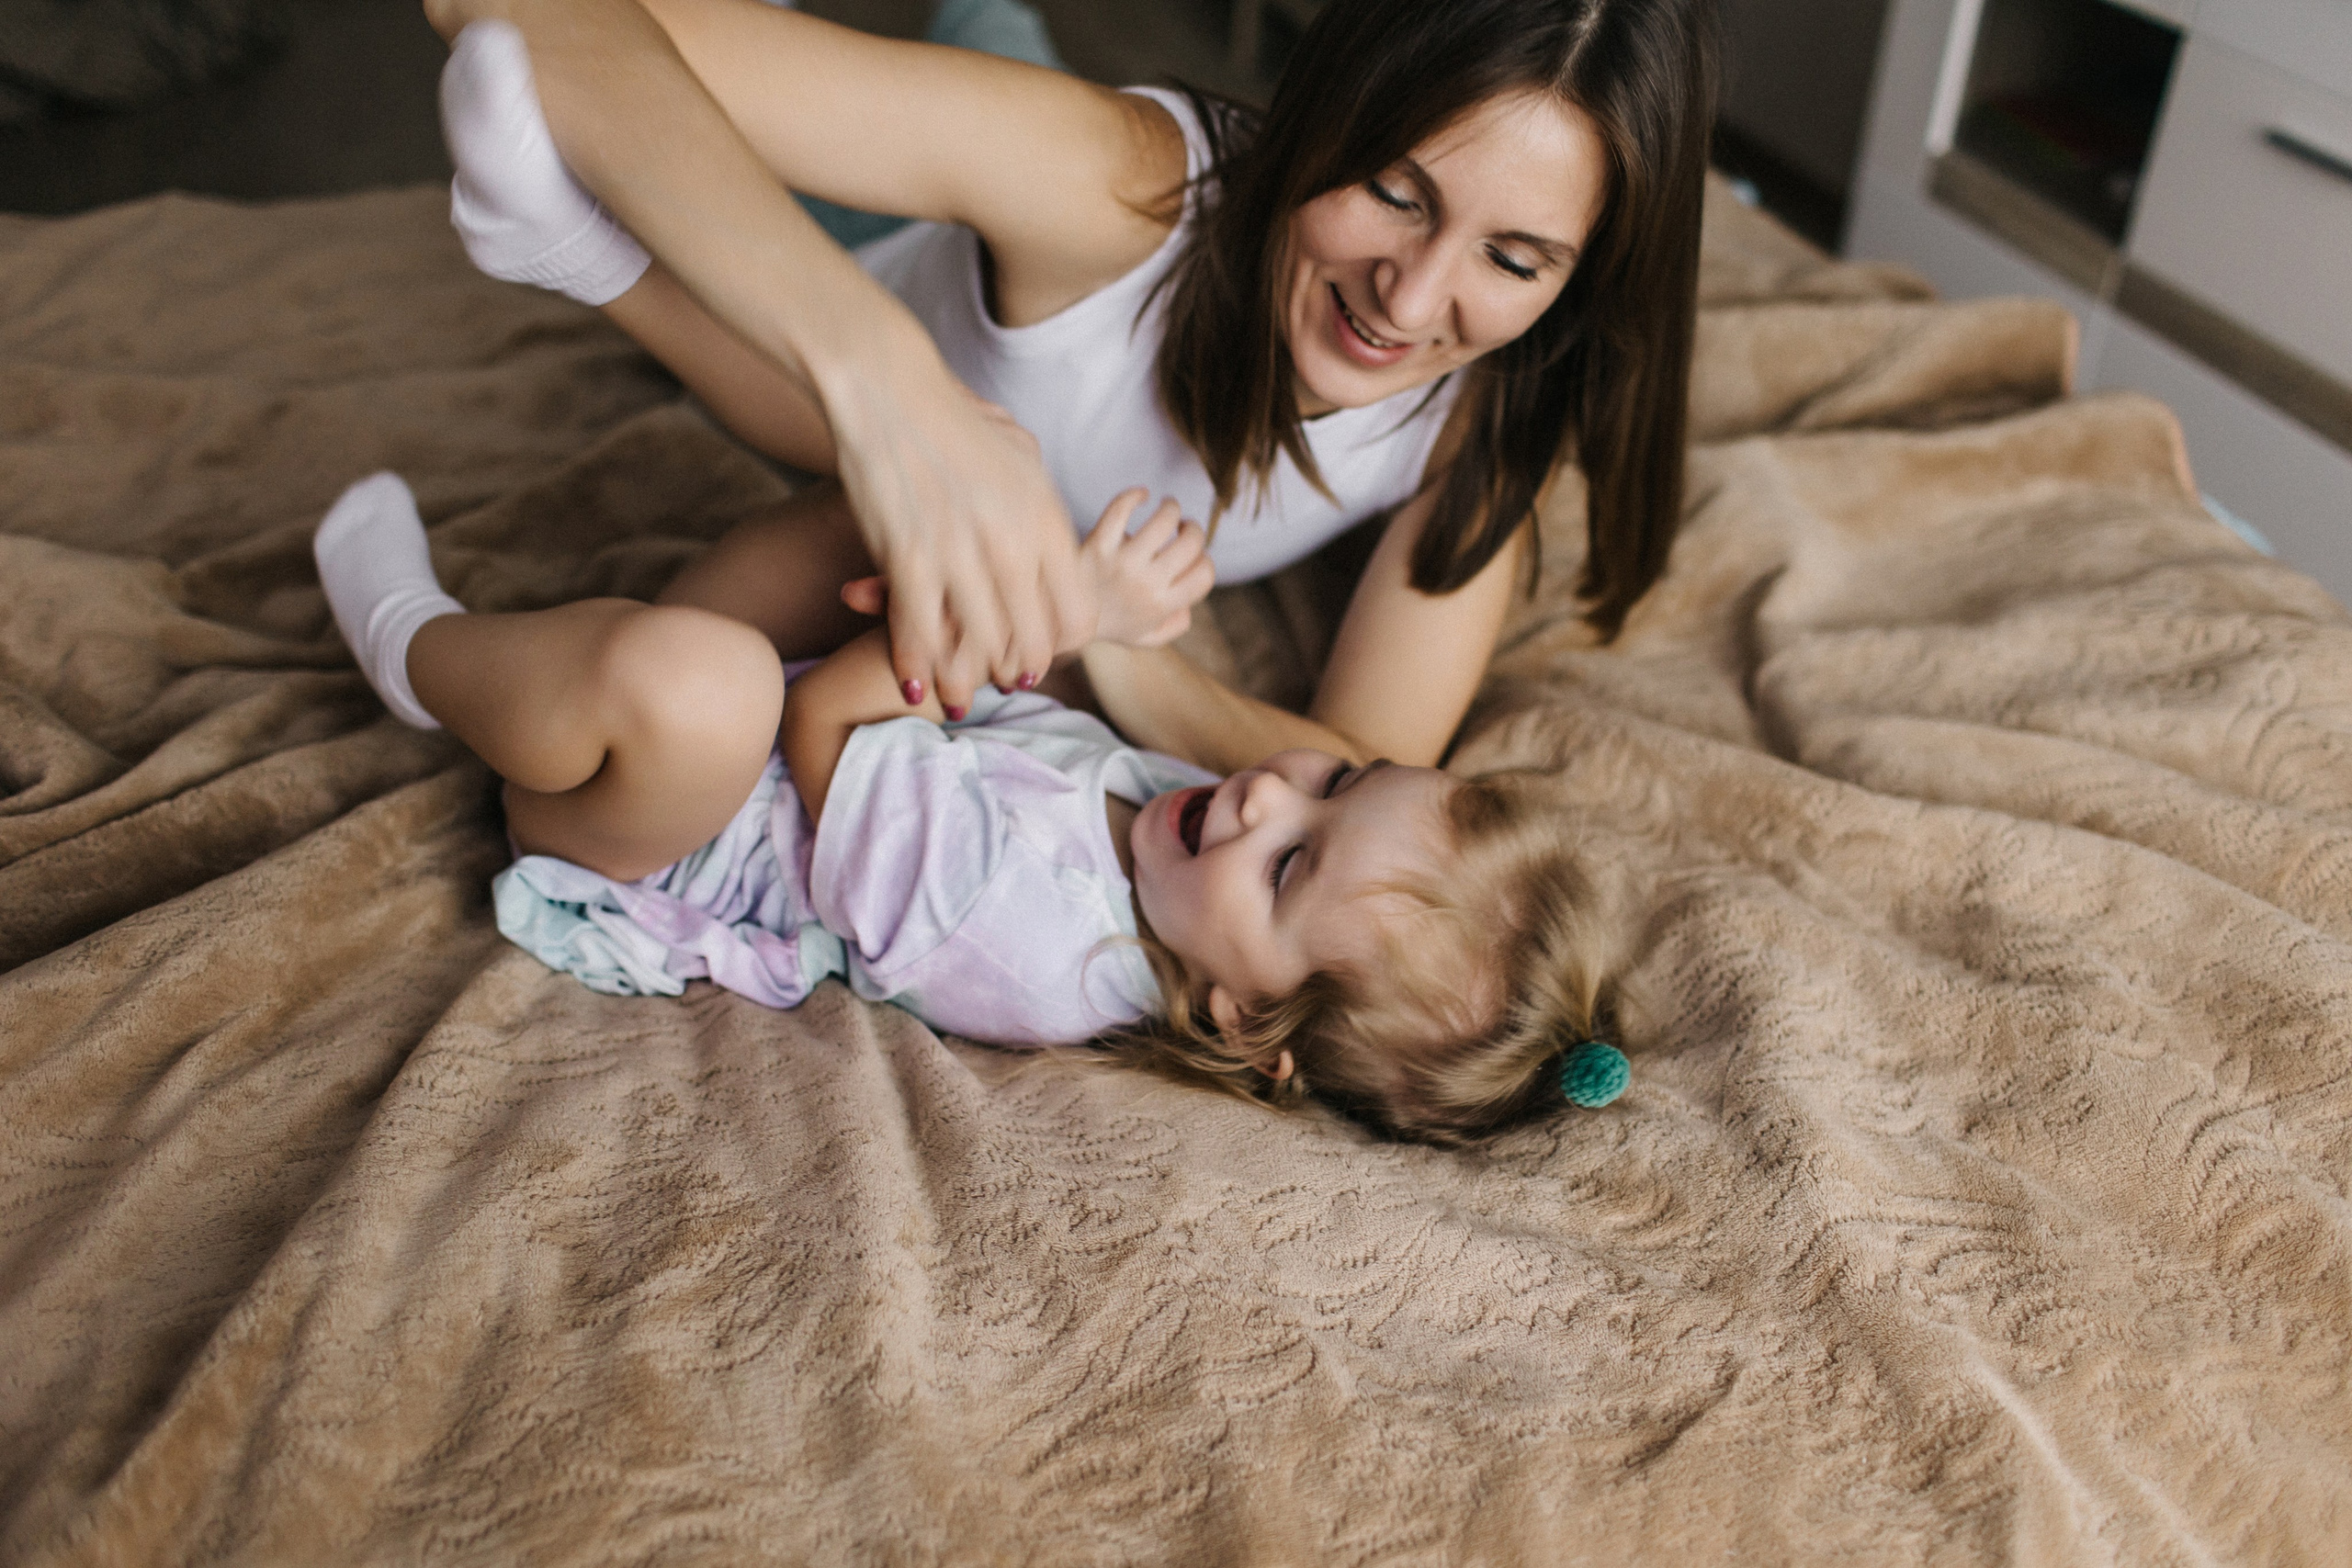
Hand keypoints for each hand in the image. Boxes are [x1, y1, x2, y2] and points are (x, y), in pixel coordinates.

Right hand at [826, 364, 1094, 714]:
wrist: (889, 391)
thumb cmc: (955, 423)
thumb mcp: (1022, 461)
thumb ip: (1042, 511)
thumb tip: (1054, 550)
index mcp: (1047, 521)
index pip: (1074, 613)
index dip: (1059, 644)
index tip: (1041, 652)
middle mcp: (1011, 544)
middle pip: (1030, 641)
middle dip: (1016, 670)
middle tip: (1002, 681)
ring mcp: (959, 555)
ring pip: (976, 648)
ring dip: (967, 680)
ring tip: (961, 696)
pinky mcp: (906, 560)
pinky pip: (916, 636)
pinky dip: (915, 668)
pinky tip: (914, 687)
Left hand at [1082, 489, 1214, 647]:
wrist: (1062, 622)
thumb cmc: (1108, 624)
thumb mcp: (1147, 637)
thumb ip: (1176, 625)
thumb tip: (1190, 602)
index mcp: (1161, 605)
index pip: (1204, 575)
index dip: (1205, 561)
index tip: (1193, 557)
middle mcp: (1145, 583)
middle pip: (1190, 544)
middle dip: (1194, 530)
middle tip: (1184, 527)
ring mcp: (1122, 562)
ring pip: (1164, 520)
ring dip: (1172, 508)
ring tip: (1168, 509)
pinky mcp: (1098, 545)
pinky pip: (1120, 509)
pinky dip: (1134, 495)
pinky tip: (1142, 495)